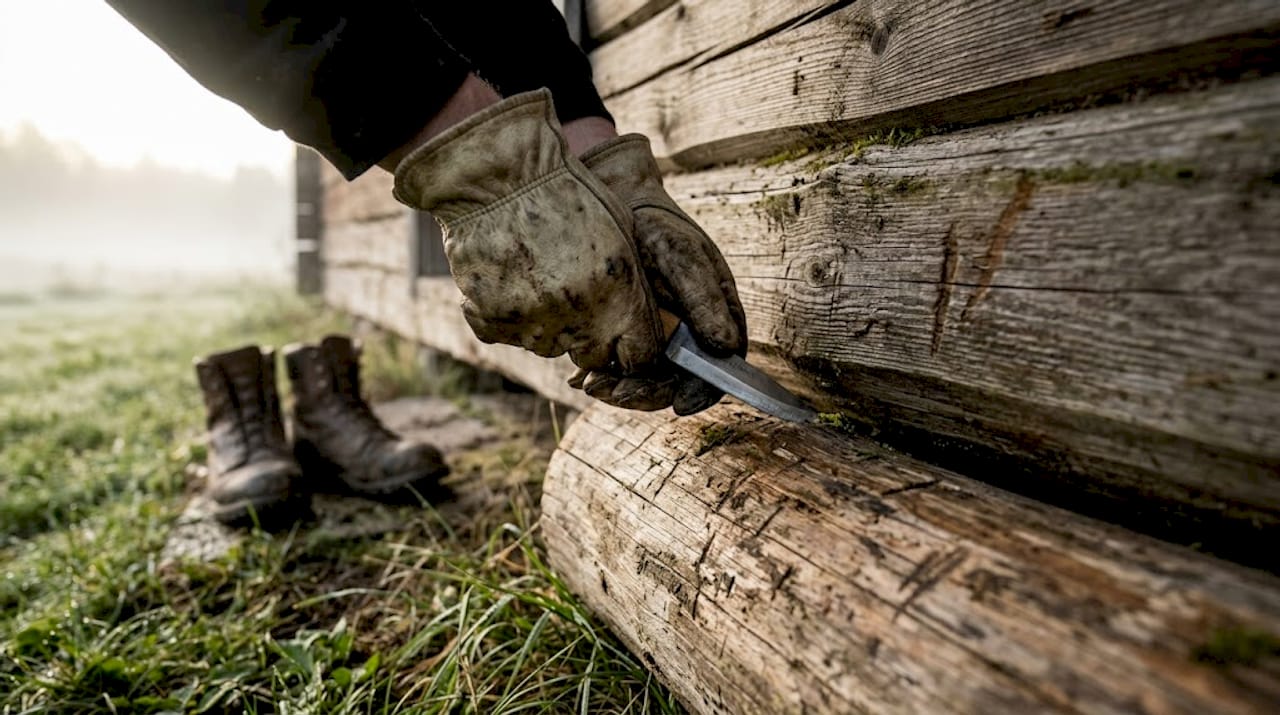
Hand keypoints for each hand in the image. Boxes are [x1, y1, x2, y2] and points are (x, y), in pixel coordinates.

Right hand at [392, 90, 663, 372]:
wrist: (499, 176)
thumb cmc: (568, 195)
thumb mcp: (622, 235)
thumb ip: (633, 290)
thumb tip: (642, 329)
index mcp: (619, 298)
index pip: (641, 357)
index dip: (635, 349)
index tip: (626, 338)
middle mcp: (578, 320)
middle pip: (593, 358)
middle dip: (591, 337)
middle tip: (576, 296)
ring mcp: (532, 325)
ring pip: (548, 345)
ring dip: (548, 322)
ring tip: (537, 272)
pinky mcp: (491, 322)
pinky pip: (506, 333)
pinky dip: (508, 312)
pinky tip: (507, 274)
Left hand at [571, 135, 747, 414]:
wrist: (613, 208)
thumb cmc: (657, 227)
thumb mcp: (681, 256)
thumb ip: (703, 300)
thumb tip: (724, 347)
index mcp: (718, 320)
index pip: (720, 370)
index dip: (702, 392)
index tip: (678, 404)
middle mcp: (690, 337)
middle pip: (677, 385)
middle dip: (647, 394)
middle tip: (612, 391)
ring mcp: (659, 341)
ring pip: (647, 383)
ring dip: (621, 390)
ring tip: (589, 383)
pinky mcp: (629, 340)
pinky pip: (621, 370)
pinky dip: (603, 376)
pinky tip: (580, 376)